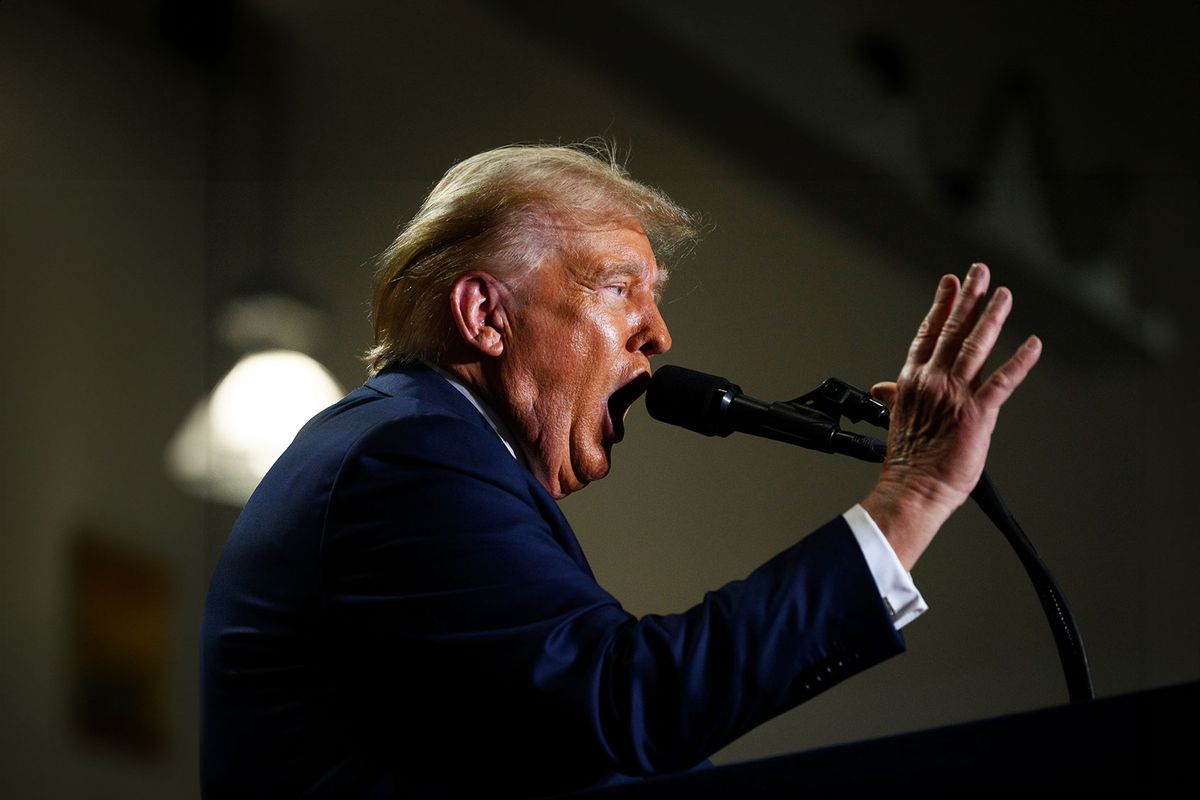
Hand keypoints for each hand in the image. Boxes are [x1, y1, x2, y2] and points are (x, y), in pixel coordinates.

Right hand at [861, 263, 1040, 570]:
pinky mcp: (977, 414)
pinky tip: (1033, 343)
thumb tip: (885, 388)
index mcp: (911, 382)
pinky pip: (1003, 381)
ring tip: (1005, 295)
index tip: (950, 283)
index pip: (927, 334)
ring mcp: (954, 395)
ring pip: (976, 346)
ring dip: (992, 317)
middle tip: (980, 272)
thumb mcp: (897, 420)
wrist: (913, 488)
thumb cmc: (907, 461)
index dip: (941, 305)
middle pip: (952, 330)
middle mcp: (932, 382)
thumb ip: (896, 397)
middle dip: (969, 298)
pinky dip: (1020, 360)